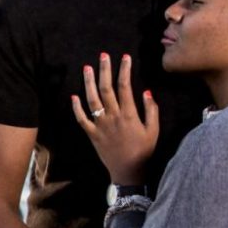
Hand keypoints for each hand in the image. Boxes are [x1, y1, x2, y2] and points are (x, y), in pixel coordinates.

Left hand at [70, 52, 157, 184]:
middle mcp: (113, 117)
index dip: (124, 70)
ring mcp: (100, 125)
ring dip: (89, 83)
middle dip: (105, 70)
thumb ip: (151, 110)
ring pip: (92, 100)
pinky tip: (74, 96)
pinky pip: (82, 119)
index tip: (125, 57)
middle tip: (103, 56)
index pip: (125, 86)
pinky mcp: (92, 134)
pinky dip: (77, 108)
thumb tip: (146, 92)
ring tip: (87, 68)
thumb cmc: (144, 150)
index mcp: (129, 114)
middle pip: (106, 88)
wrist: (129, 172)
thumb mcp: (154, 130)